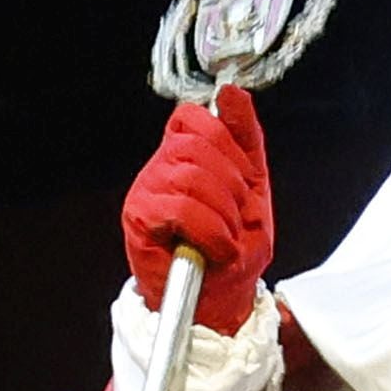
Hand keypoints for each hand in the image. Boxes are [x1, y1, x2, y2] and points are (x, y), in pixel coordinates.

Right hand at [118, 87, 273, 334]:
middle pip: (195, 145)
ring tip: (227, 236)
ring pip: (188, 176)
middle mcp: (159, 168)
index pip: (193, 117)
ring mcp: (145, 193)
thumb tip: (231, 93)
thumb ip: (244, 136)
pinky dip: (208, 229)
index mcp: (183, 154)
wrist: (224, 297)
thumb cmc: (235, 245)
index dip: (224, 140)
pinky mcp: (139, 221)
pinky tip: (215, 246)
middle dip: (232, 183)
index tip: (243, 176)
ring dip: (223, 212)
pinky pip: (177, 208)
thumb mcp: (252, 183)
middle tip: (238, 213)